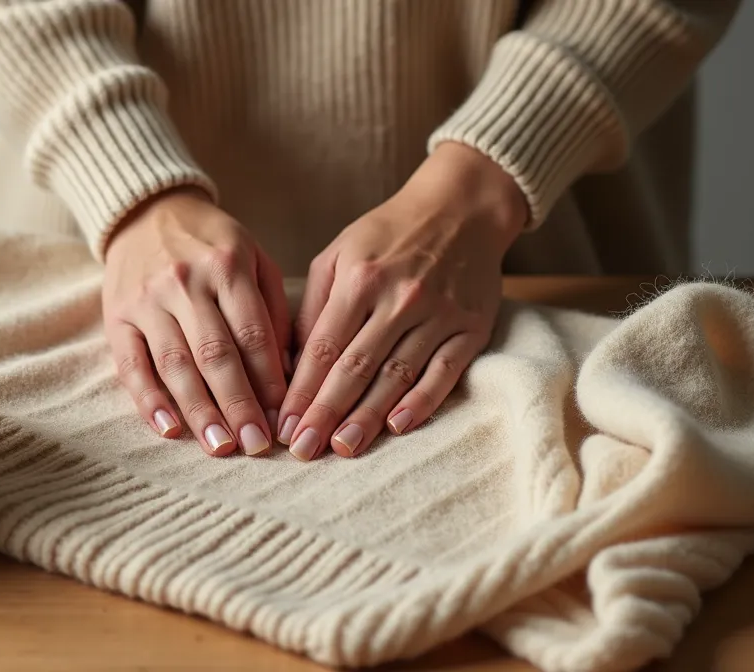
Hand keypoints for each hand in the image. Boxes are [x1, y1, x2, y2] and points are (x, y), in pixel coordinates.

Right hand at [104, 188, 290, 455]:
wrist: (147, 212)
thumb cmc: (212, 244)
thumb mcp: (254, 258)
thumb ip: (273, 310)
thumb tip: (287, 372)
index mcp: (227, 266)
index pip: (253, 334)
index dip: (270, 380)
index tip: (285, 417)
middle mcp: (185, 282)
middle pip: (216, 354)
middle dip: (239, 405)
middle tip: (258, 445)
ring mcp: (147, 300)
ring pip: (175, 364)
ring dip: (199, 411)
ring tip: (221, 447)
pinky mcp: (117, 317)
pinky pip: (132, 365)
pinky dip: (149, 401)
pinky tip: (169, 429)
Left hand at [276, 143, 527, 460]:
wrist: (461, 208)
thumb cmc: (388, 235)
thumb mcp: (338, 254)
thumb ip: (312, 306)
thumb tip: (287, 363)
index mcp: (359, 279)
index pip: (323, 346)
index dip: (301, 389)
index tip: (283, 424)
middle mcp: (399, 297)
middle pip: (356, 366)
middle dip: (326, 412)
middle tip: (303, 449)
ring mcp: (438, 313)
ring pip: (397, 374)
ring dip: (368, 416)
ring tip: (342, 447)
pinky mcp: (471, 327)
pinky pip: (445, 371)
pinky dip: (422, 401)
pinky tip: (398, 426)